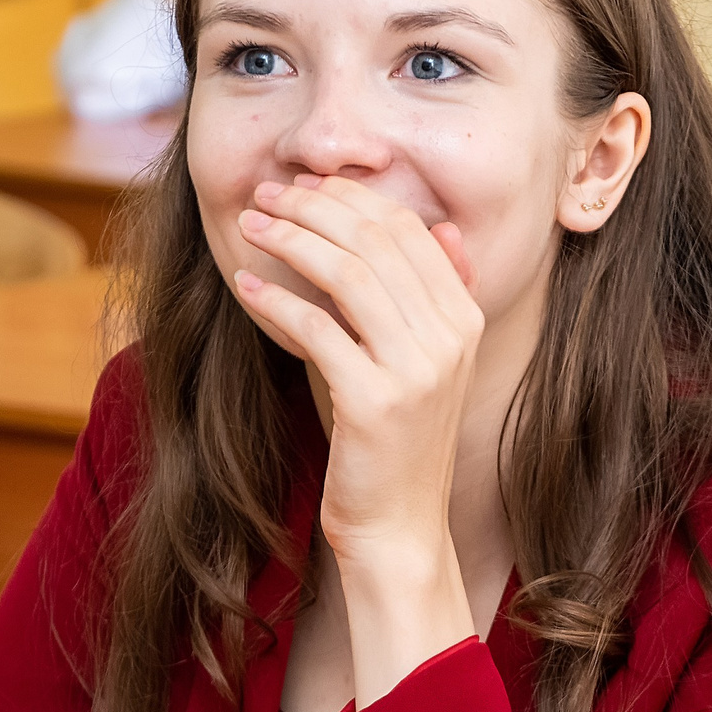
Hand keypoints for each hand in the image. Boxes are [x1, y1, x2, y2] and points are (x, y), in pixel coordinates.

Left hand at [231, 175, 483, 703]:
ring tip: (253, 225)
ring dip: (293, 239)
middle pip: (376, 241)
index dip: (351, 197)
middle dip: (315, 207)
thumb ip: (433, 296)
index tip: (304, 185)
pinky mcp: (375, 401)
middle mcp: (450, 338)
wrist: (398, 527)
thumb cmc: (395, 441)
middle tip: (268, 192)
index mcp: (464, 318)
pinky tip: (247, 285)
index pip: (407, 230)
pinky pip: (317, 328)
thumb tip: (442, 228)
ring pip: (349, 273)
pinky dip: (277, 299)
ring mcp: (418, 370)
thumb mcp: (426, 362)